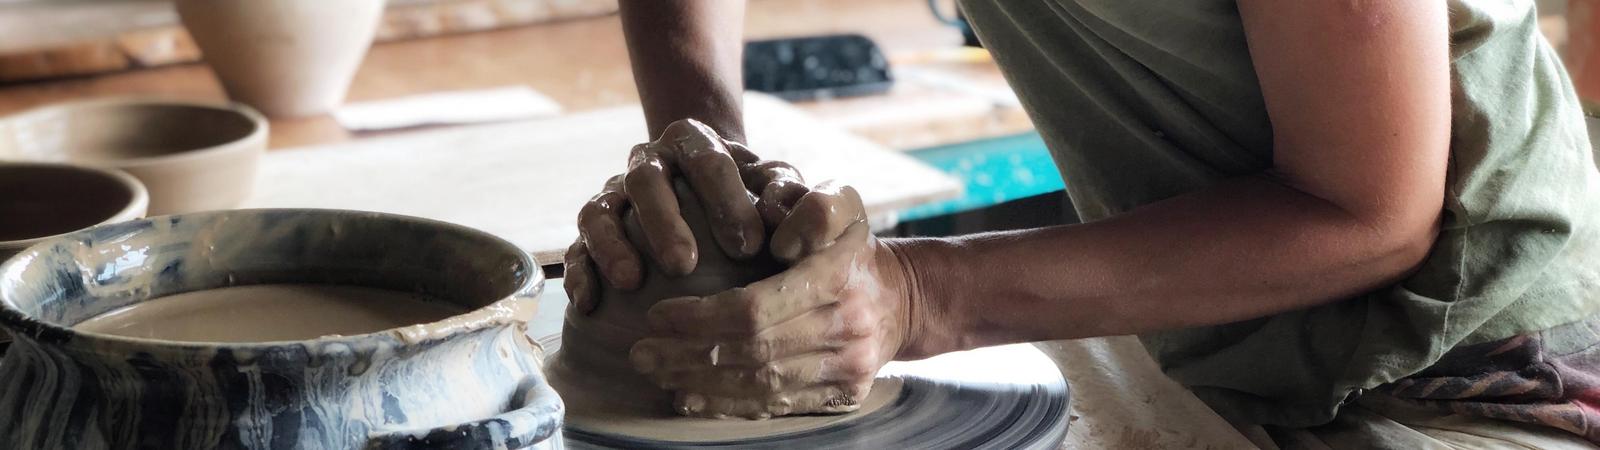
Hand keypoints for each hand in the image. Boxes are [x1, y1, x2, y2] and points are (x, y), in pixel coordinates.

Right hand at [564, 119, 810, 313]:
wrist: (705, 188)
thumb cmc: (748, 193)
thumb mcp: (772, 184)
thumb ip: (785, 191)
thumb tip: (781, 213)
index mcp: (693, 142)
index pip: (707, 161)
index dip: (727, 200)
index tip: (750, 246)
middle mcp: (647, 162)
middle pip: (646, 182)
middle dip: (664, 222)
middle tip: (684, 265)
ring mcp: (615, 193)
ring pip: (601, 210)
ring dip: (613, 245)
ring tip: (631, 282)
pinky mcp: (593, 227)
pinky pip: (577, 245)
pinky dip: (580, 272)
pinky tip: (590, 302)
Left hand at [626, 184, 917, 418]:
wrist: (904, 300)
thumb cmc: (852, 247)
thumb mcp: (842, 204)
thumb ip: (813, 208)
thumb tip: (778, 241)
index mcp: (836, 280)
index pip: (754, 309)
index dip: (699, 318)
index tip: (657, 314)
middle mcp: (844, 330)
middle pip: (750, 353)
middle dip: (687, 355)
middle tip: (640, 352)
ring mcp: (846, 370)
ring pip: (759, 386)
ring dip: (700, 384)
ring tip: (656, 373)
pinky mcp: (841, 397)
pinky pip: (776, 407)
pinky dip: (727, 405)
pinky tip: (689, 396)